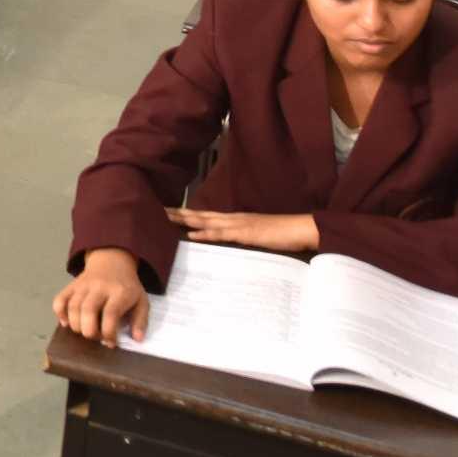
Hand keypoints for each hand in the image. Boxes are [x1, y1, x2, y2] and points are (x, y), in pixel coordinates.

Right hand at [51, 249, 150, 344]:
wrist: (112, 260)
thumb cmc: (127, 286)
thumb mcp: (141, 300)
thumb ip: (141, 321)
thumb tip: (137, 339)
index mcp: (120, 292)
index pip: (110, 314)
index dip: (108, 333)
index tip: (110, 343)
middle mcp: (99, 287)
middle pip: (88, 310)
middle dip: (89, 331)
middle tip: (95, 338)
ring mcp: (83, 285)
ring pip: (72, 307)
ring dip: (75, 325)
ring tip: (84, 331)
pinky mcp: (72, 285)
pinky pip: (59, 299)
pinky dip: (60, 313)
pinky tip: (66, 323)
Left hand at [170, 208, 319, 252]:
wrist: (302, 229)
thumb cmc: (281, 234)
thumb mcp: (255, 237)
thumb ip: (239, 238)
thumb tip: (224, 244)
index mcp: (233, 220)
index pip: (204, 216)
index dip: (184, 214)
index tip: (165, 213)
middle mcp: (232, 219)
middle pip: (199, 215)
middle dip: (177, 214)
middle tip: (155, 211)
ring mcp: (238, 225)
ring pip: (206, 221)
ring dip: (185, 220)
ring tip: (166, 218)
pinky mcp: (246, 234)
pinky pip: (222, 234)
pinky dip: (206, 234)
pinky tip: (193, 235)